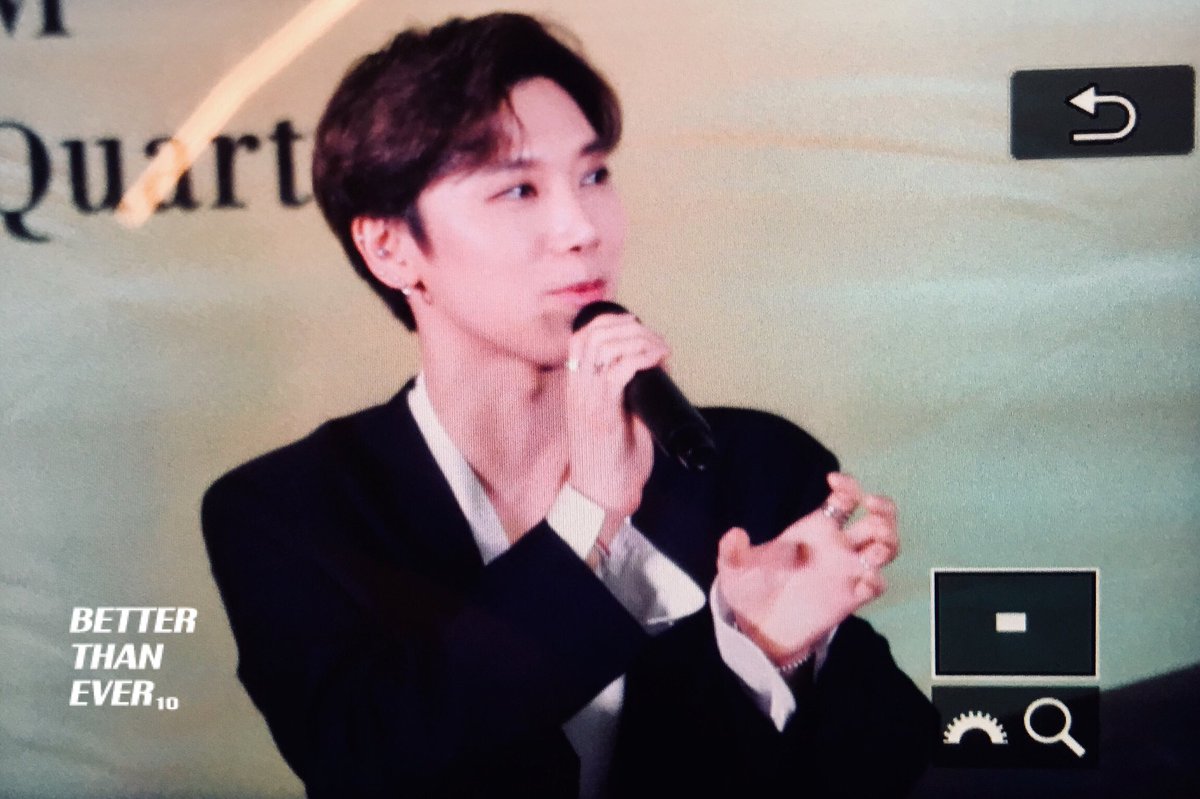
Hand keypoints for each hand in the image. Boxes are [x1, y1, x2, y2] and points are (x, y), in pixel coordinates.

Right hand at [565, 312, 668, 519]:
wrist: (603, 495)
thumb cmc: (613, 460)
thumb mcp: (619, 417)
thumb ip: (630, 391)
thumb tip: (658, 366)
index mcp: (578, 388)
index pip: (581, 337)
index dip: (609, 322)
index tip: (635, 325)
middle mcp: (578, 389)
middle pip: (594, 335)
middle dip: (629, 327)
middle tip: (655, 339)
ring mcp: (587, 400)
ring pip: (604, 346)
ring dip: (637, 339)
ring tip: (659, 349)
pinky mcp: (602, 413)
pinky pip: (618, 371)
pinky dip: (640, 358)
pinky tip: (656, 360)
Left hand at [716, 472, 898, 665]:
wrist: (756, 629)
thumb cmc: (750, 589)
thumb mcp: (734, 566)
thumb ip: (733, 550)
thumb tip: (735, 534)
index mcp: (815, 528)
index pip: (845, 499)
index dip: (848, 486)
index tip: (834, 483)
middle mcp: (837, 546)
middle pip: (878, 519)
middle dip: (884, 508)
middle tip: (870, 506)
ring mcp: (846, 572)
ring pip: (886, 548)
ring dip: (888, 542)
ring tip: (872, 549)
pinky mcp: (849, 599)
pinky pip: (876, 586)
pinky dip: (875, 581)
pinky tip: (860, 583)